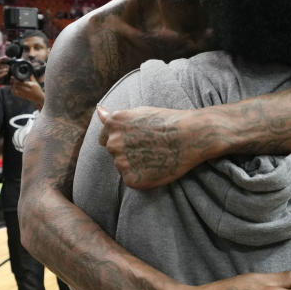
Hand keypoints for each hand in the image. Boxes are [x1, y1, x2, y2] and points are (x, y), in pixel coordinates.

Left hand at [11, 75, 44, 108]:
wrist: (39, 98)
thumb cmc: (38, 90)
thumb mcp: (36, 83)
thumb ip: (32, 78)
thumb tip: (30, 73)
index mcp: (30, 86)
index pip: (21, 82)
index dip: (16, 79)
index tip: (14, 76)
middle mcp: (27, 90)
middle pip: (17, 86)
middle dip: (13, 81)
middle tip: (12, 78)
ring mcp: (24, 94)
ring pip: (16, 90)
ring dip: (12, 86)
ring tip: (11, 82)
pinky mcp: (23, 96)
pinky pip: (16, 94)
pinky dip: (13, 90)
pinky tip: (12, 88)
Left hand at [97, 105, 211, 188]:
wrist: (190, 136)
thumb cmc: (168, 121)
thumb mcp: (139, 112)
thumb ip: (115, 117)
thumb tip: (99, 110)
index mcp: (113, 124)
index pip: (105, 139)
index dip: (124, 140)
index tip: (138, 140)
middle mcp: (113, 143)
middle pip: (115, 153)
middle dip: (129, 152)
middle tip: (152, 147)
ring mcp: (121, 162)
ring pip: (124, 166)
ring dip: (136, 164)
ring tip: (157, 155)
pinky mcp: (131, 179)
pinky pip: (133, 179)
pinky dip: (143, 176)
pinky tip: (157, 166)